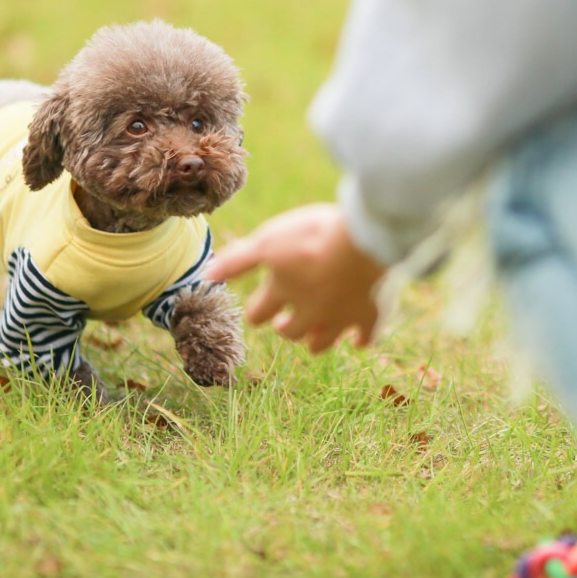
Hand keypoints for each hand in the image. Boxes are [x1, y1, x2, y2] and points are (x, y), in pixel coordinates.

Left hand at [205, 203, 385, 353]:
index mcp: (282, 292)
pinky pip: (366, 336)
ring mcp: (340, 317)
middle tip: (284, 324)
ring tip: (315, 335)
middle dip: (286, 329)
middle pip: (291, 332)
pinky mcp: (370, 315)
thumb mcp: (268, 240)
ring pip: (323, 341)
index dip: (257, 311)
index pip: (259, 313)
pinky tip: (359, 339)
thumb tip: (206, 275)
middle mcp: (309, 312)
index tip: (259, 308)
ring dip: (316, 340)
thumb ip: (238, 260)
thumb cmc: (312, 235)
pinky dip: (361, 340)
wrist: (362, 241)